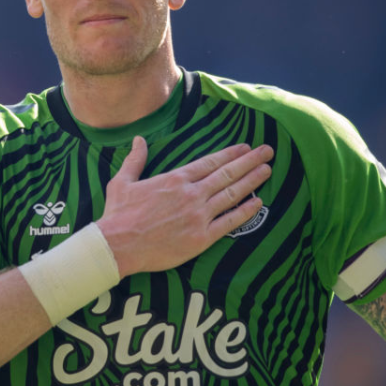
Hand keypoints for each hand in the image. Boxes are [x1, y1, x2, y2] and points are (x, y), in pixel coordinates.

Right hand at [97, 136, 273, 276]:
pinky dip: (245, 212)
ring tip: (267, 170)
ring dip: (252, 181)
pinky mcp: (201, 238)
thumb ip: (136, 159)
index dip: (231, 154)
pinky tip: (258, 203)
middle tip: (267, 152)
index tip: (245, 147)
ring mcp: (198, 216)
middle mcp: (191, 194)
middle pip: (227, 174)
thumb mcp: (123, 181)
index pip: (210, 162)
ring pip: (232, 194)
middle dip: (249, 161)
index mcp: (175, 179)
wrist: (118, 246)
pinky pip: (229, 223)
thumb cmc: (119, 214)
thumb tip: (139, 139)